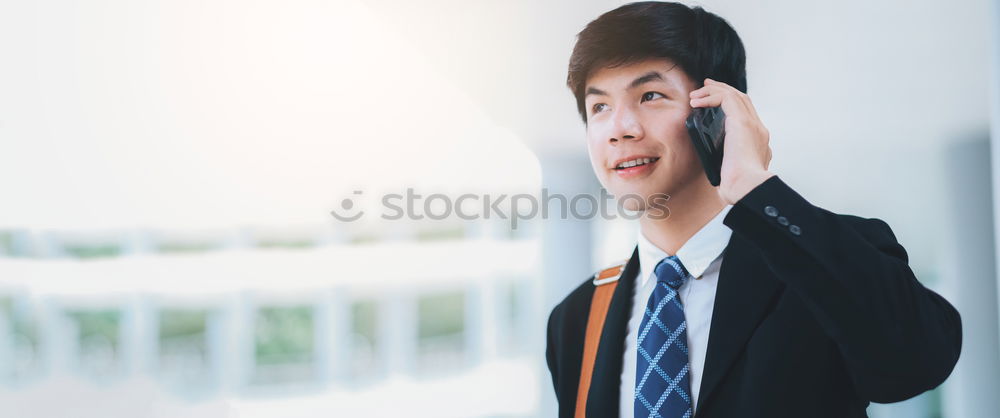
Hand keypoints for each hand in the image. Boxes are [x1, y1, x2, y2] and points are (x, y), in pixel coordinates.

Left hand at [689, 78, 774, 203]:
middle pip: (742, 100)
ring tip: (696, 94)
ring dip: (714, 91)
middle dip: (722, 90)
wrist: (748, 189)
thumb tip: (715, 167)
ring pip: (735, 95)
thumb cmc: (738, 189)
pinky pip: (727, 99)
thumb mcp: (730, 174)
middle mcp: (758, 130)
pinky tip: (697, 102)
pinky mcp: (742, 123)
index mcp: (757, 141)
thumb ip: (725, 166)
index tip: (712, 101)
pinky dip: (711, 96)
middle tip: (705, 86)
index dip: (729, 104)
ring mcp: (753, 125)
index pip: (745, 114)